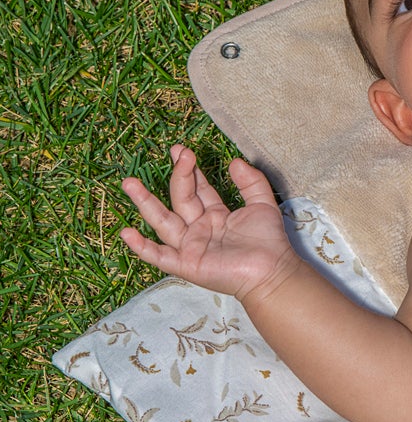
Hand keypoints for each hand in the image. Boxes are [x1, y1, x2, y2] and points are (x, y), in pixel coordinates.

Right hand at [120, 146, 299, 300]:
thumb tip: (234, 161)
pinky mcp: (186, 265)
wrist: (273, 272)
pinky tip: (127, 234)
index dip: (189, 170)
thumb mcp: (262, 204)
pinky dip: (143, 247)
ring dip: (145, 203)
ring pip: (163, 221)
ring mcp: (190, 247)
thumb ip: (251, 182)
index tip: (181, 150)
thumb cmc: (269, 242)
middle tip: (176, 152)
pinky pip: (160, 256)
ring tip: (129, 183)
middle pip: (180, 199)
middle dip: (177, 176)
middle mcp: (199, 229)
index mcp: (215, 215)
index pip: (197, 189)